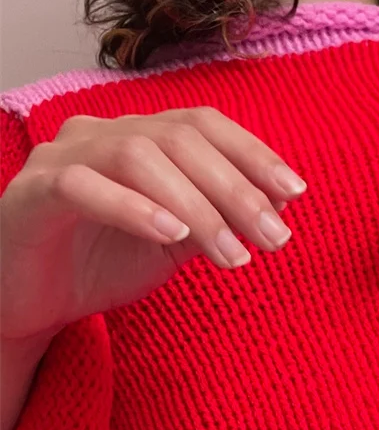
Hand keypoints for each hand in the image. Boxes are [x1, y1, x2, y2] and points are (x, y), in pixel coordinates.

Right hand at [0, 108, 306, 341]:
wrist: (33, 303)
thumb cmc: (102, 265)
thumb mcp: (174, 244)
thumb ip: (216, 218)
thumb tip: (278, 204)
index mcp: (139, 139)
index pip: (202, 125)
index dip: (252, 153)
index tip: (295, 193)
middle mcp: (102, 135)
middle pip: (179, 139)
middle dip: (235, 190)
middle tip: (274, 239)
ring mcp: (63, 157)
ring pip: (138, 156)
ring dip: (196, 206)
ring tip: (231, 255)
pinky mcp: (33, 192)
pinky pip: (83, 186)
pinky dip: (133, 208)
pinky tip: (171, 235)